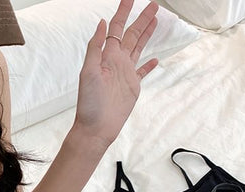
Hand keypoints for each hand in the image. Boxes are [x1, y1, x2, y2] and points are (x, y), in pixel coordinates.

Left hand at [73, 0, 158, 145]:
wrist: (96, 127)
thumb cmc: (89, 103)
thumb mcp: (88, 72)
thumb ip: (95, 48)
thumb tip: (102, 24)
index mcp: (106, 56)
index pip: (116, 28)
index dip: (123, 11)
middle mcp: (116, 62)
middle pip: (131, 34)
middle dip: (141, 18)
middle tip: (153, 4)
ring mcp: (125, 74)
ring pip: (138, 48)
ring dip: (146, 34)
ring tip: (155, 20)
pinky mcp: (132, 87)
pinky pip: (142, 72)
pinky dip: (149, 65)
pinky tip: (154, 59)